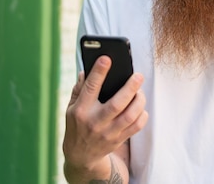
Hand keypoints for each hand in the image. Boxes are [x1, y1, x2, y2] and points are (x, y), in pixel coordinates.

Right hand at [63, 56, 147, 181]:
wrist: (80, 156)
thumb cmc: (77, 124)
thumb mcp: (71, 107)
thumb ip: (79, 89)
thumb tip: (86, 70)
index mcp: (81, 110)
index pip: (90, 88)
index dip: (98, 72)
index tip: (106, 58)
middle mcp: (94, 122)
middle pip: (116, 104)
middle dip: (130, 88)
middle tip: (138, 76)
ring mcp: (108, 133)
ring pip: (130, 116)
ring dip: (139, 101)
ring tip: (140, 91)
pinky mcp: (118, 140)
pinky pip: (136, 127)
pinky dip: (142, 115)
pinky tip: (140, 107)